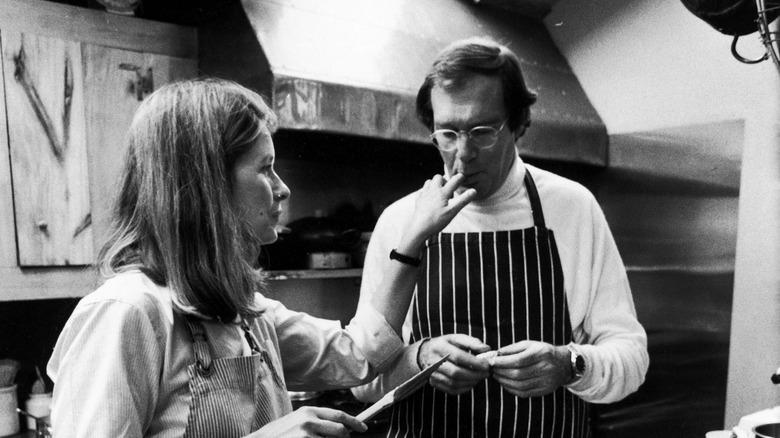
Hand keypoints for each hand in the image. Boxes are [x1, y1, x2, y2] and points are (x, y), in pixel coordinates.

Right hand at [249, 406, 365, 436]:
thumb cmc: (278, 435)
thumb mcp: (297, 422)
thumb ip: (316, 422)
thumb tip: (339, 427)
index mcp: (309, 411)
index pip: (339, 415)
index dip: (354, 422)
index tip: (363, 428)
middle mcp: (309, 421)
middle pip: (340, 431)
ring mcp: (306, 435)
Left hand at [401, 174, 476, 252]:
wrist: (418, 229)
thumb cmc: (436, 221)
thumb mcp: (452, 212)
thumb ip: (463, 200)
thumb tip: (474, 191)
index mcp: (442, 193)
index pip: (453, 181)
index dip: (459, 178)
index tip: (463, 177)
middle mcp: (432, 190)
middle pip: (438, 177)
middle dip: (445, 180)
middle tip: (449, 191)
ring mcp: (424, 194)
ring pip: (429, 182)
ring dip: (435, 184)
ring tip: (440, 194)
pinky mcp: (418, 200)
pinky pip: (422, 190)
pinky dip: (427, 191)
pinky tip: (430, 199)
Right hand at [418, 334, 490, 394]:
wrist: (425, 353)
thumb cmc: (446, 344)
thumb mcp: (457, 338)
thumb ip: (472, 342)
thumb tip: (486, 349)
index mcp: (439, 347)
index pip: (458, 357)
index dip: (474, 363)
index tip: (487, 365)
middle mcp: (434, 362)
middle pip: (456, 372)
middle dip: (475, 374)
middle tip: (486, 373)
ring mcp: (433, 374)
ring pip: (454, 383)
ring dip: (471, 382)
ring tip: (480, 377)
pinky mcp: (435, 383)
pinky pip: (452, 390)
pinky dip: (465, 388)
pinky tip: (472, 382)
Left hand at [489, 341, 569, 397]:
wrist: (563, 364)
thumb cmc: (542, 351)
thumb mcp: (530, 344)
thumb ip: (512, 348)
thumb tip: (496, 354)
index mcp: (542, 353)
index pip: (519, 360)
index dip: (503, 362)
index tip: (491, 361)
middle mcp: (546, 368)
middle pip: (518, 374)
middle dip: (501, 372)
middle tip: (492, 369)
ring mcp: (546, 381)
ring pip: (520, 385)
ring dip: (504, 381)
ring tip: (496, 376)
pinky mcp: (544, 391)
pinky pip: (524, 393)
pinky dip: (511, 389)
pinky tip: (505, 383)